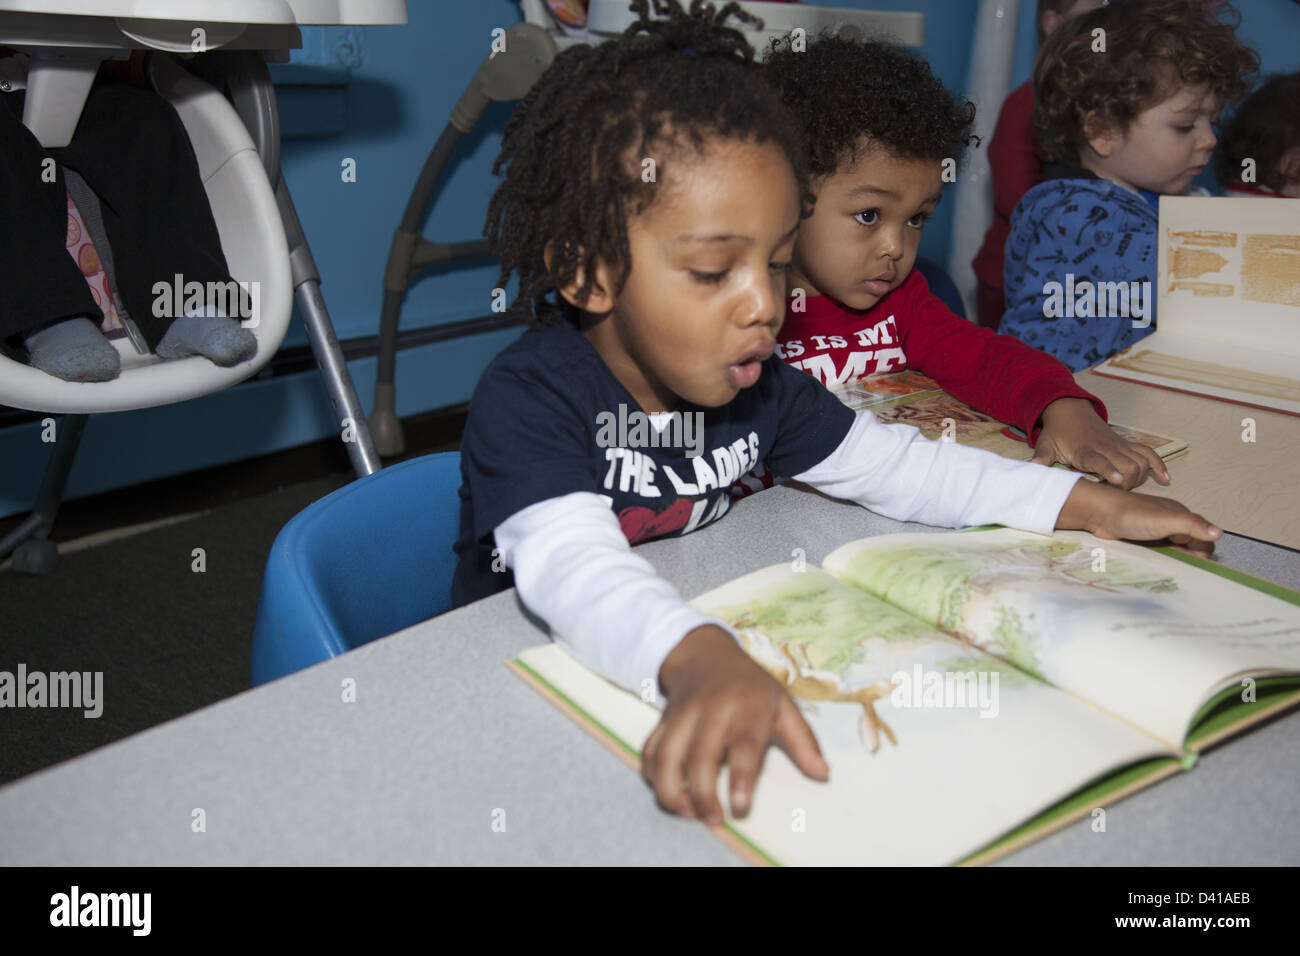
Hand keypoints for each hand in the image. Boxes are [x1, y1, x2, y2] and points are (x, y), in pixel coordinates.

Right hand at [643, 625, 828, 825]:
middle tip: (714, 819)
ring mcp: (682, 714)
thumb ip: (803, 740)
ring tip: (687, 811)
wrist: (705, 654)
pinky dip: (653, 775)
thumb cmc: (750, 685)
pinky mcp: (663, 721)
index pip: (744, 743)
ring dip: (671, 789)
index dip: (742, 777)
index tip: (740, 807)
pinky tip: (669, 792)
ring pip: (666, 754)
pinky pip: (650, 751)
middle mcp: (711, 709)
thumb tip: (823, 773)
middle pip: (700, 754)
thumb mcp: (783, 703)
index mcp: (747, 705)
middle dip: (703, 793)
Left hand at [1033, 397, 1169, 489]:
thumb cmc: (1057, 432)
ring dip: (1140, 477)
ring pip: (1140, 461)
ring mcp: (1119, 445)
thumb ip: (1041, 458)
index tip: (1116, 481)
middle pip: (1127, 466)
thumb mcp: (1045, 444)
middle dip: (1126, 484)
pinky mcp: (1127, 444)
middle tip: (1115, 494)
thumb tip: (1032, 469)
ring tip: (1130, 488)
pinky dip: (1159, 464)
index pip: (1100, 461)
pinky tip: (1166, 479)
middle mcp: (1106, 447)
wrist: (1071, 411)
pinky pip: (1148, 452)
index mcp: (1085, 450)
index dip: (1109, 470)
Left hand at [1056, 479, 1221, 553]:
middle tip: (1177, 562)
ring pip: (1174, 551)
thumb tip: (1219, 533)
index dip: (1202, 551)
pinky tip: (1155, 563)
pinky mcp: (1142, 540)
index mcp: (1181, 516)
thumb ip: (1192, 525)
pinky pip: (1158, 552)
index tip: (1191, 558)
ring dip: (1175, 560)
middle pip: (1191, 547)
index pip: (1204, 539)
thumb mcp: (1167, 519)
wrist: (1099, 512)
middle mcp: (1171, 524)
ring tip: (1166, 564)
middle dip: (1190, 557)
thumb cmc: (1133, 513)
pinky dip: (1161, 559)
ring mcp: (1156, 532)